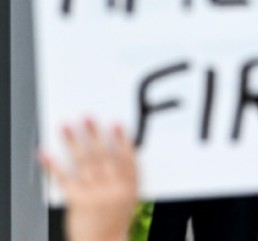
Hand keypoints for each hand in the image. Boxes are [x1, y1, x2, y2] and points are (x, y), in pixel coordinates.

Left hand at [39, 119, 138, 240]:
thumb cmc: (115, 222)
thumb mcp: (130, 199)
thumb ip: (126, 177)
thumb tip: (122, 153)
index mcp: (129, 186)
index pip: (127, 157)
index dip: (121, 139)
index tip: (116, 123)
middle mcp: (113, 187)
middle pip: (103, 155)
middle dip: (94, 134)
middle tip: (88, 117)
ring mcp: (95, 193)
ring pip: (83, 162)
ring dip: (74, 142)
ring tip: (66, 127)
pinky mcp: (77, 200)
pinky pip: (64, 179)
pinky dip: (54, 165)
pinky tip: (46, 153)